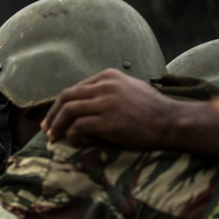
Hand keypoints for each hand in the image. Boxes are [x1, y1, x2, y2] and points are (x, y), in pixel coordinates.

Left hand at [40, 69, 178, 149]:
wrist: (172, 122)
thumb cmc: (154, 109)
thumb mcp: (130, 89)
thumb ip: (110, 90)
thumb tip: (89, 101)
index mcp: (108, 76)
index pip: (75, 88)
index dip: (60, 104)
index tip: (53, 117)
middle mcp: (105, 86)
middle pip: (66, 97)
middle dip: (52, 114)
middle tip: (46, 129)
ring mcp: (106, 102)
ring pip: (68, 111)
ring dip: (57, 126)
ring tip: (53, 138)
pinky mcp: (108, 121)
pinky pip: (79, 127)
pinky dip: (71, 135)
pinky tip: (73, 142)